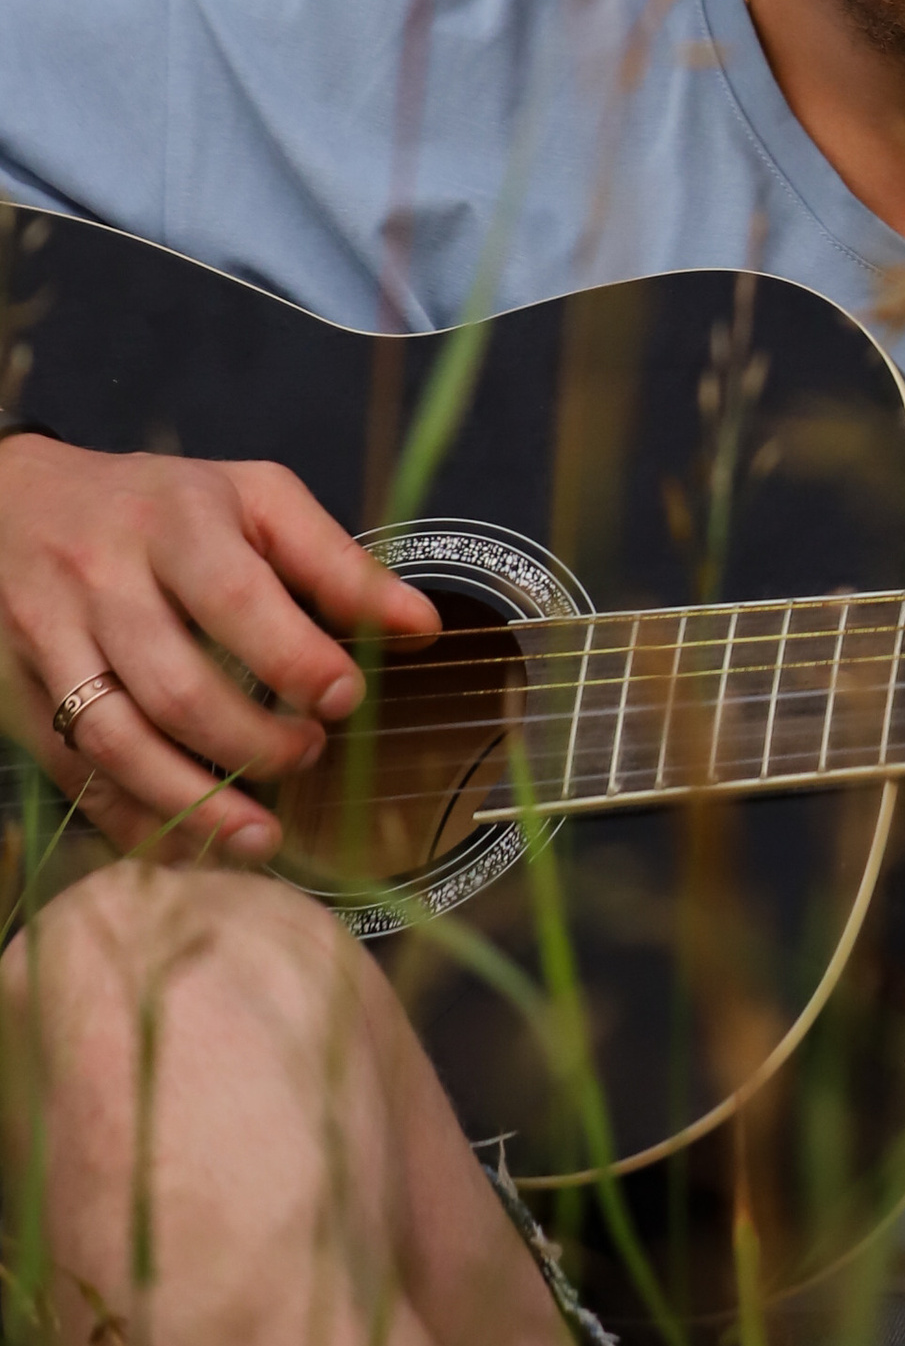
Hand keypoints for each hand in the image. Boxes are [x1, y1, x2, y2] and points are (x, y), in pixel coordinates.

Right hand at [0, 434, 441, 862]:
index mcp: (175, 522)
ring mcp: (52, 641)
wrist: (17, 502)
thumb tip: (423, 629)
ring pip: (117, 742)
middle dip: (254, 743)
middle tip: (310, 757)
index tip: (347, 699)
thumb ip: (337, 565)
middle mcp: (104, 580)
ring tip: (262, 835)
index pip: (236, 599)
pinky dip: (133, 820)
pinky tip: (190, 844)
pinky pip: (74, 773)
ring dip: (194, 804)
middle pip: (176, 687)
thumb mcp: (255, 501)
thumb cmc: (162, 506)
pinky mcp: (20, 694)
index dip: (295, 660)